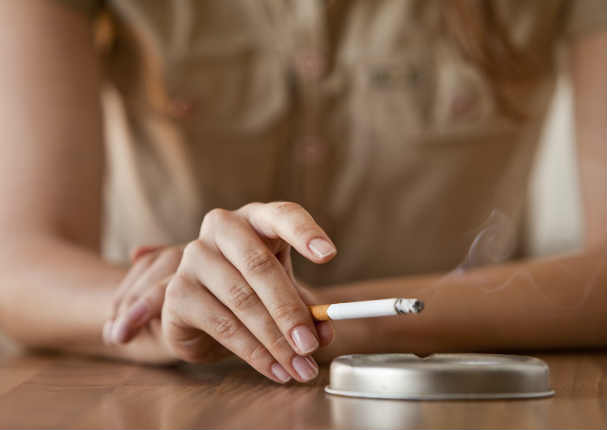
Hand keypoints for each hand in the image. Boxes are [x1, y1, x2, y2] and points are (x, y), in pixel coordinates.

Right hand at [106, 202, 335, 382]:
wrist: (202, 309)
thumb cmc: (252, 288)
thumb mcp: (285, 293)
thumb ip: (307, 309)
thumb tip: (325, 333)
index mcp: (256, 218)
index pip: (282, 215)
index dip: (304, 232)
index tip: (328, 255)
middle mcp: (222, 228)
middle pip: (260, 265)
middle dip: (289, 311)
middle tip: (310, 346)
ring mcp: (195, 257)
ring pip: (242, 300)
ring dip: (275, 341)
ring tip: (299, 367)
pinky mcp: (178, 292)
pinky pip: (223, 324)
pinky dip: (254, 353)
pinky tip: (274, 369)